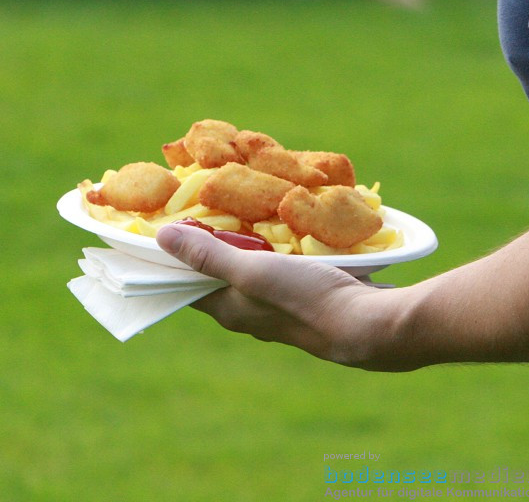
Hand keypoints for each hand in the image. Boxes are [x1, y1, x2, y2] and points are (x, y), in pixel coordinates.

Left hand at [156, 223, 392, 366]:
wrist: (370, 325)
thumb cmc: (305, 299)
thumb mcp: (252, 271)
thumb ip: (209, 255)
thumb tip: (160, 238)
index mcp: (230, 310)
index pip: (186, 285)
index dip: (170, 259)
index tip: (158, 227)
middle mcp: (250, 312)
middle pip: (218, 273)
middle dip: (209, 242)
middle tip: (202, 202)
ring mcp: (280, 304)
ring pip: (251, 268)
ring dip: (244, 241)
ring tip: (240, 204)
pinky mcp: (308, 293)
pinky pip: (281, 266)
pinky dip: (274, 245)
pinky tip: (280, 222)